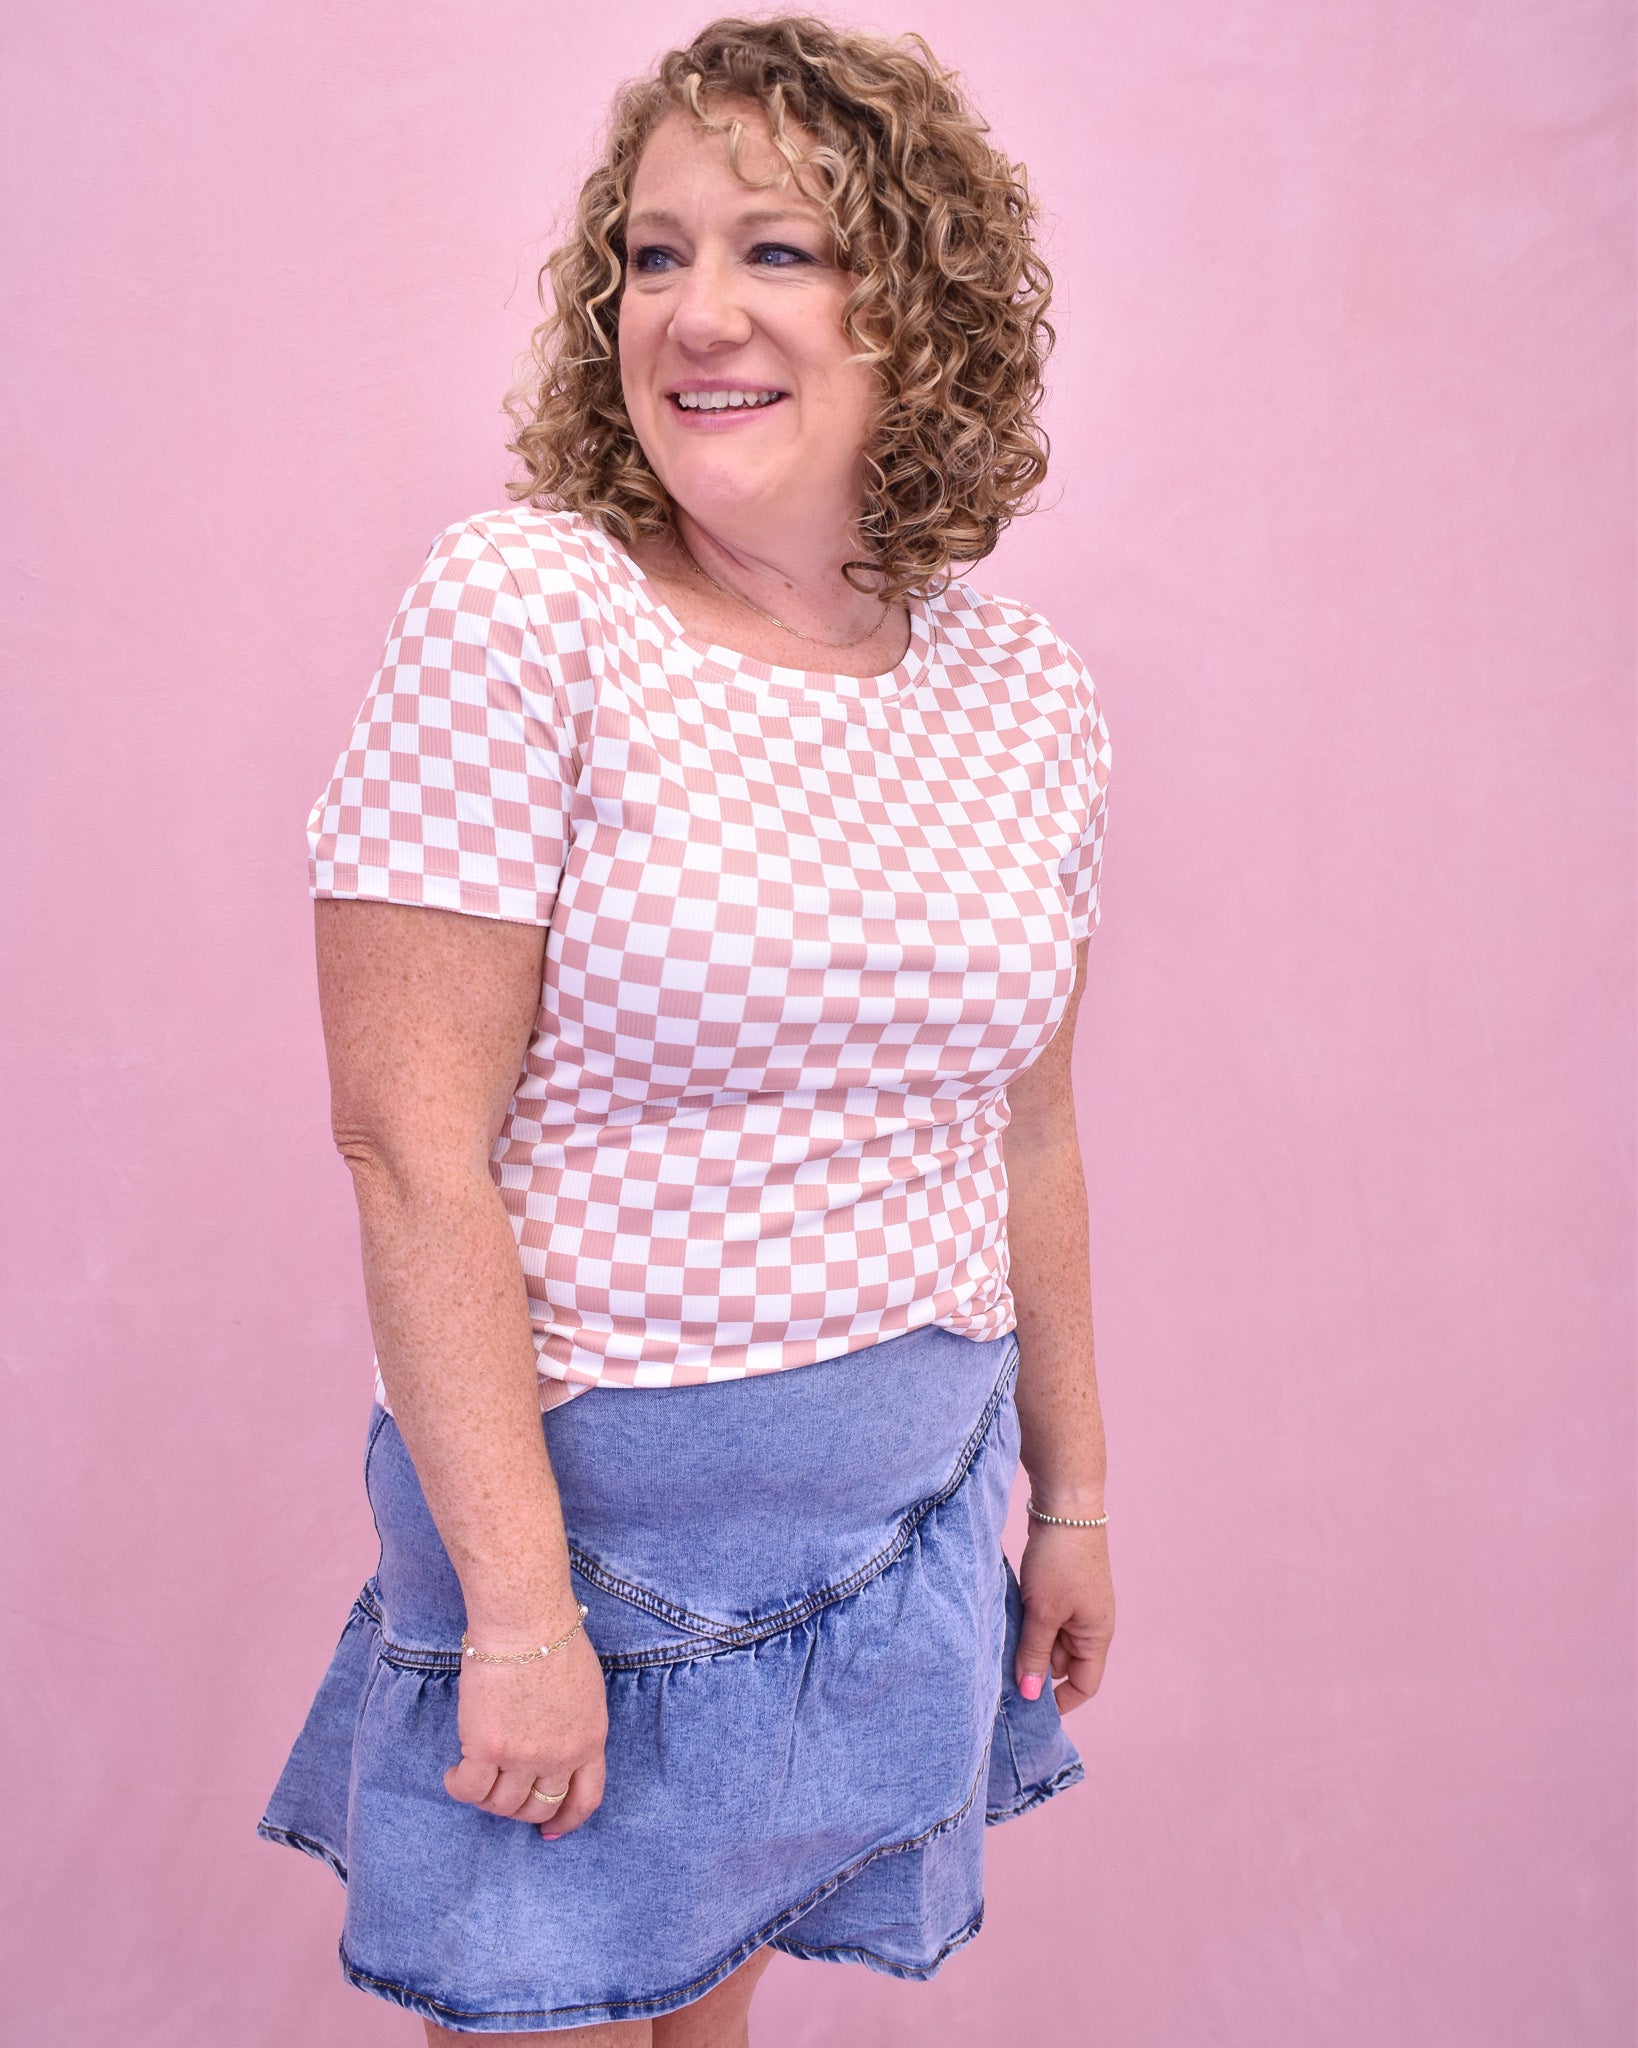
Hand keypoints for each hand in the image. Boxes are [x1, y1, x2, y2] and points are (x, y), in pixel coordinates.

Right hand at [444, 1622, 609, 1838]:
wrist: (525, 1620)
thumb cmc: (553, 1639)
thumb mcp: (586, 1691)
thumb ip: (575, 1726)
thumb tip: (553, 1746)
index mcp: (591, 1740)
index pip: (585, 1799)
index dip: (566, 1821)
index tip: (550, 1830)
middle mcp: (560, 1756)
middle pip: (538, 1807)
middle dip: (520, 1809)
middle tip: (502, 1792)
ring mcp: (524, 1756)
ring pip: (502, 1805)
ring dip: (487, 1798)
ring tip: (476, 1775)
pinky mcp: (487, 1748)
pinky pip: (468, 1790)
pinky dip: (457, 1787)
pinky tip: (454, 1773)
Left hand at [1015, 1521, 1114, 1713]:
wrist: (1065, 1506)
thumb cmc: (1060, 1561)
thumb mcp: (1044, 1612)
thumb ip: (1035, 1654)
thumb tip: (1029, 1695)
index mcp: (1097, 1635)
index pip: (1084, 1685)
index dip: (1059, 1701)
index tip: (1027, 1707)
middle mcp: (1090, 1624)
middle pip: (1063, 1663)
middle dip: (1036, 1668)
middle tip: (1001, 1670)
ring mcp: (1075, 1604)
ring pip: (1049, 1638)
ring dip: (1028, 1642)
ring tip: (1001, 1641)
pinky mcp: (1059, 1587)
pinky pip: (1043, 1617)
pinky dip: (1026, 1621)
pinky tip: (1005, 1618)